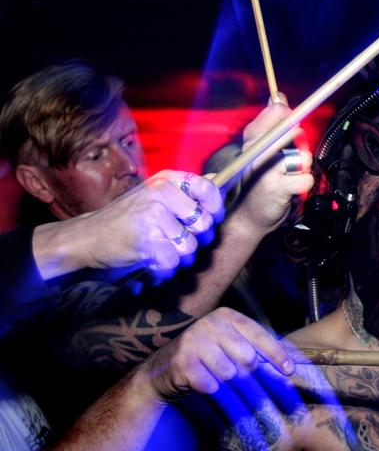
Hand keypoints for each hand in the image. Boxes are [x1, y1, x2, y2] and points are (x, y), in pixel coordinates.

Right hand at [34, 170, 223, 279]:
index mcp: (167, 180)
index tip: (208, 220)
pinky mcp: (146, 240)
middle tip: (175, 242)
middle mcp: (161, 193)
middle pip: (204, 224)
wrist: (87, 237)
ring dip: (179, 258)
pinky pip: (173, 262)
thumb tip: (219, 181)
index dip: (215, 209)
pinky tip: (151, 263)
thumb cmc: (126, 218)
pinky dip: (164, 269)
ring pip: (191, 247)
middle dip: (196, 240)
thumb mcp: (153, 194)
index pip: (209, 189)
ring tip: (160, 252)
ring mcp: (153, 216)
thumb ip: (184, 192)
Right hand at [139, 307, 294, 400]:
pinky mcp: (182, 362)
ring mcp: (194, 341)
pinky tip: (205, 386)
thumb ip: (258, 350)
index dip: (277, 354)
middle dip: (252, 374)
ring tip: (225, 385)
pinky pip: (210, 384)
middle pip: (247, 357)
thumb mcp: (232, 346)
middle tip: (249, 383)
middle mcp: (211, 324)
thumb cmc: (206, 358)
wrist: (163, 370)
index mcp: (228, 316)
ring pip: (230, 373)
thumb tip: (293, 365)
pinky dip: (212, 390)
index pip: (260, 335)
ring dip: (231, 385)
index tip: (290, 372)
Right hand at [231, 100, 313, 235]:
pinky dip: (303, 185)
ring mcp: (266, 167)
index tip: (292, 126)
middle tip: (290, 159)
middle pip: (292, 130)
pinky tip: (291, 189)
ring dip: (301, 169)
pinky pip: (306, 178)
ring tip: (288, 177)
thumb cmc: (259, 181)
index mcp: (252, 137)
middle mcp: (256, 149)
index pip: (277, 111)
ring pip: (303, 156)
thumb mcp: (261, 149)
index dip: (290, 116)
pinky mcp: (277, 186)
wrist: (248, 217)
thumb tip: (279, 97)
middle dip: (299, 143)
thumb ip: (271, 123)